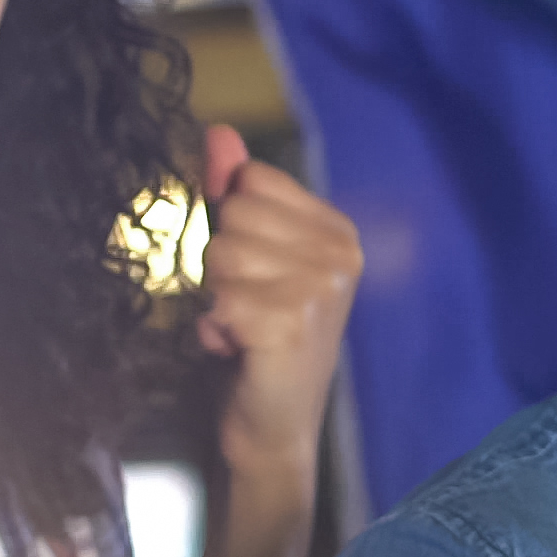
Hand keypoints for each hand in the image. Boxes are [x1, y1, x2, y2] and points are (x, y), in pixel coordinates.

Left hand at [195, 125, 361, 488]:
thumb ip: (236, 191)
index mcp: (337, 231)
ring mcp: (321, 289)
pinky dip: (216, 328)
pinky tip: (240, 349)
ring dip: (218, 296)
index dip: (234, 223)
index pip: (254, 181)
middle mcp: (340, 254)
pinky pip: (221, 298)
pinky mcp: (292, 324)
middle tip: (248, 305)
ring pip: (221, 254)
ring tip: (244, 326)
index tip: (255, 270)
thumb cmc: (261, 337)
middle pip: (234, 214)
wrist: (274, 425)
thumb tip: (219, 132)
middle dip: (222, 262)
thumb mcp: (252, 255)